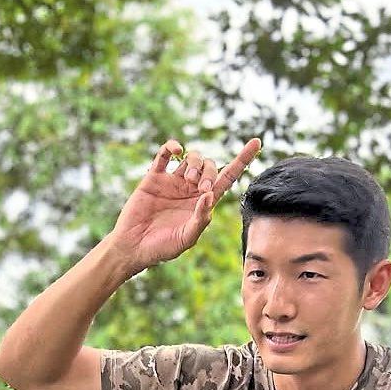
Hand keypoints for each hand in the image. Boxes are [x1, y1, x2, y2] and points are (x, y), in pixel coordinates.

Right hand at [108, 136, 261, 272]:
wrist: (134, 247)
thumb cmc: (162, 248)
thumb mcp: (187, 238)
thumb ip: (201, 219)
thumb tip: (210, 195)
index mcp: (203, 203)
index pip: (228, 177)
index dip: (242, 159)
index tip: (256, 142)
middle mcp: (190, 189)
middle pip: (210, 166)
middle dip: (210, 172)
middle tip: (201, 188)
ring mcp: (173, 182)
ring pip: (191, 159)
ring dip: (194, 164)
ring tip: (187, 180)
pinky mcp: (154, 177)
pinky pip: (165, 155)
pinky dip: (172, 147)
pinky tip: (176, 149)